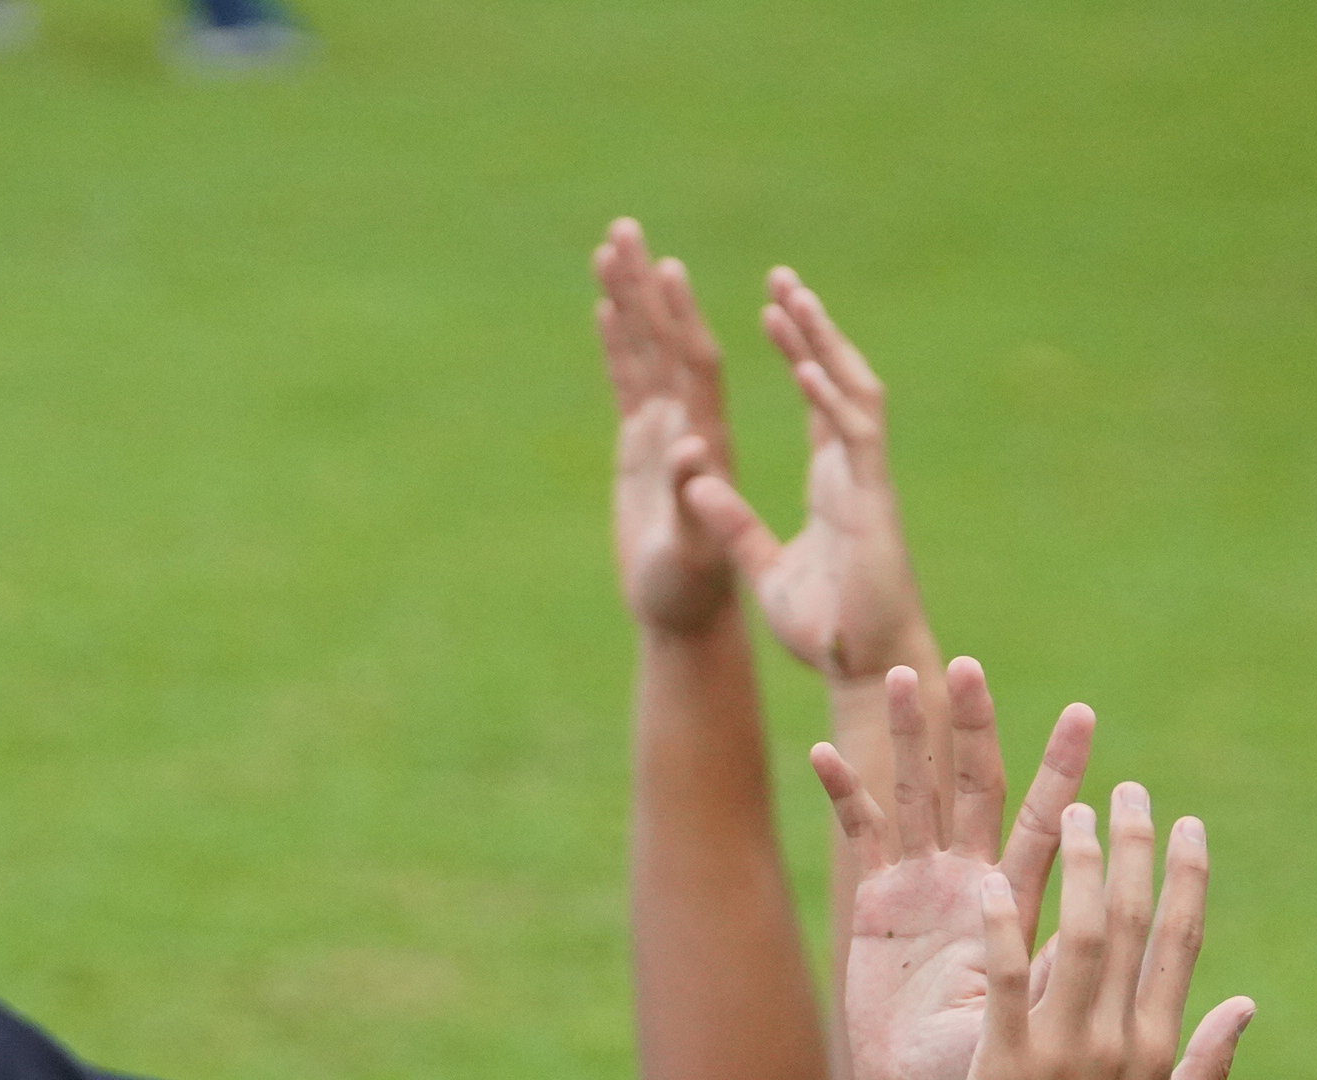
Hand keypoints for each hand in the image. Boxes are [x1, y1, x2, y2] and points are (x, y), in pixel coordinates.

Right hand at [594, 218, 740, 637]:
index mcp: (708, 442)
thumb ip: (694, 500)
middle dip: (646, 286)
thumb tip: (691, 449)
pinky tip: (607, 308)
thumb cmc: (692, 591)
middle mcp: (689, 425)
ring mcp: (665, 433)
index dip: (682, 316)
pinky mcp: (641, 449)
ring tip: (611, 245)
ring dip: (630, 300)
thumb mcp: (696, 551)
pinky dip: (618, 344)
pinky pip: (629, 384)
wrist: (684, 614)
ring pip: (646, 352)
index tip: (666, 268)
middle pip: (667, 340)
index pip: (696, 363)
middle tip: (625, 229)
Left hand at [682, 268, 923, 686]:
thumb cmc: (824, 629)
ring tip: (790, 298)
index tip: (773, 309)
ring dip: (821, 345)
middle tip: (782, 276)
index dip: (799, 352)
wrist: (865, 669)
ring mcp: (864, 480)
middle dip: (811, 327)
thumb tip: (697, 483)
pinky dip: (829, 401)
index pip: (818, 401)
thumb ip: (732, 525)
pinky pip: (853, 438)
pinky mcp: (871, 502)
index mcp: (832, 482)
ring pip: (849, 392)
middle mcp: (853, 470)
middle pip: (836, 378)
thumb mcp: (762, 568)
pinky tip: (804, 367)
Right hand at [813, 660, 1097, 1079]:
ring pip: (915, 795)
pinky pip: (860, 837)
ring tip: (902, 677)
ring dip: (909, 739)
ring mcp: (919, 888)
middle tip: (969, 667)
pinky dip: (845, 792)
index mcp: (1016, 904)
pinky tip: (828, 752)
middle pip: (974, 787)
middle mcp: (970, 882)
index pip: (1046, 822)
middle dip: (974, 728)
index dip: (1061, 770)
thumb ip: (1060, 971)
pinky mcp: (874, 904)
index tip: (1084, 715)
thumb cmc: (995, 1075)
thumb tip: (1112, 927)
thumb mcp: (1037, 1020)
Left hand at [948, 787, 1249, 1079]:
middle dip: (1134, 849)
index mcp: (1158, 1051)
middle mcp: (1120, 1041)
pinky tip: (999, 880)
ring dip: (1082, 867)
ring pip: (1083, 936)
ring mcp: (1066, 1052)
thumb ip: (1208, 1066)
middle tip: (1125, 788)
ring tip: (1070, 806)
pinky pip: (1009, 983)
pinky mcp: (1008, 1067)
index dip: (1187, 878)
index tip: (1188, 825)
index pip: (1180, 945)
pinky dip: (1008, 930)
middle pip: (1137, 924)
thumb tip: (1248, 1006)